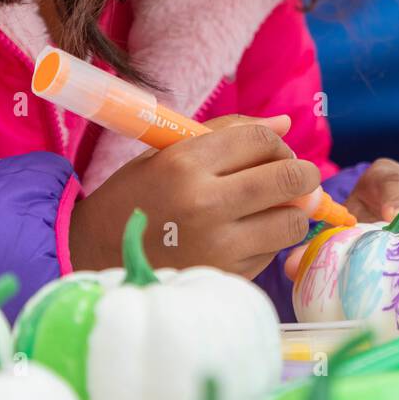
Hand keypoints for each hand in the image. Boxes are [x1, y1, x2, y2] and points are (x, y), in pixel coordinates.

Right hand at [68, 114, 320, 278]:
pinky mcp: (226, 275)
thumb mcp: (168, 153)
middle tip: (296, 178)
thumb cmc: (136, 197)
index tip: (276, 152)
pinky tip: (243, 237)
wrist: (95, 256)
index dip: (278, 143)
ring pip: (291, 220)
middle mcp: (204, 203)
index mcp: (185, 163)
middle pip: (288, 177)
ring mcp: (218, 245)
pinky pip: (272, 251)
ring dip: (291, 211)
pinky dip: (268, 241)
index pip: (260, 139)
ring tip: (270, 209)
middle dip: (303, 174)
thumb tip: (286, 123)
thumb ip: (229, 133)